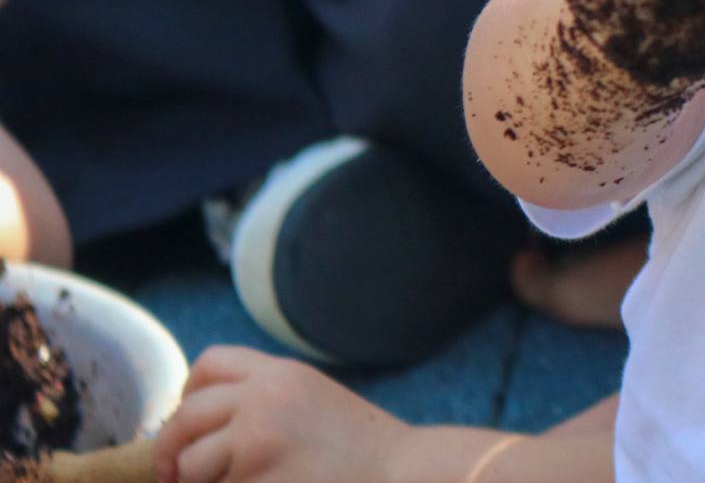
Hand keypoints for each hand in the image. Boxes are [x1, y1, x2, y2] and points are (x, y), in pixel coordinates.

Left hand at [153, 346, 405, 482]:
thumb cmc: (359, 449)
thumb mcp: (312, 398)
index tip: (190, 426)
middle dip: (170, 452)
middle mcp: (264, 400)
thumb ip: (262, 397)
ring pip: (192, 468)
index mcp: (281, 374)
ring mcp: (258, 444)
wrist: (403, 474)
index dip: (187, 395)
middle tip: (173, 477)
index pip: (209, 364)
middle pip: (185, 418)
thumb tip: (192, 425)